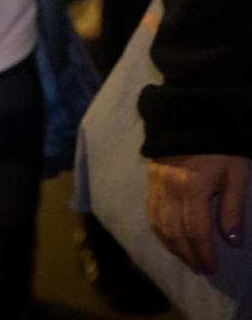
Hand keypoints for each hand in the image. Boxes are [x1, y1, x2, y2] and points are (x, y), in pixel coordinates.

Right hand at [147, 153, 248, 274]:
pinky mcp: (149, 181)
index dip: (203, 252)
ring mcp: (155, 185)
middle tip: (200, 269)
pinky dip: (158, 230)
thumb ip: (233, 208)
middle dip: (187, 254)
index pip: (195, 230)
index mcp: (193, 187)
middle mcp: (169, 189)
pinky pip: (150, 212)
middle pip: (173, 231)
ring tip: (186, 258)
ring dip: (171, 246)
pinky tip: (168, 238)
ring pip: (157, 224)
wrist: (189, 117)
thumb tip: (232, 241)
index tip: (211, 268)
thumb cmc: (219, 146)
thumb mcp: (236, 174)